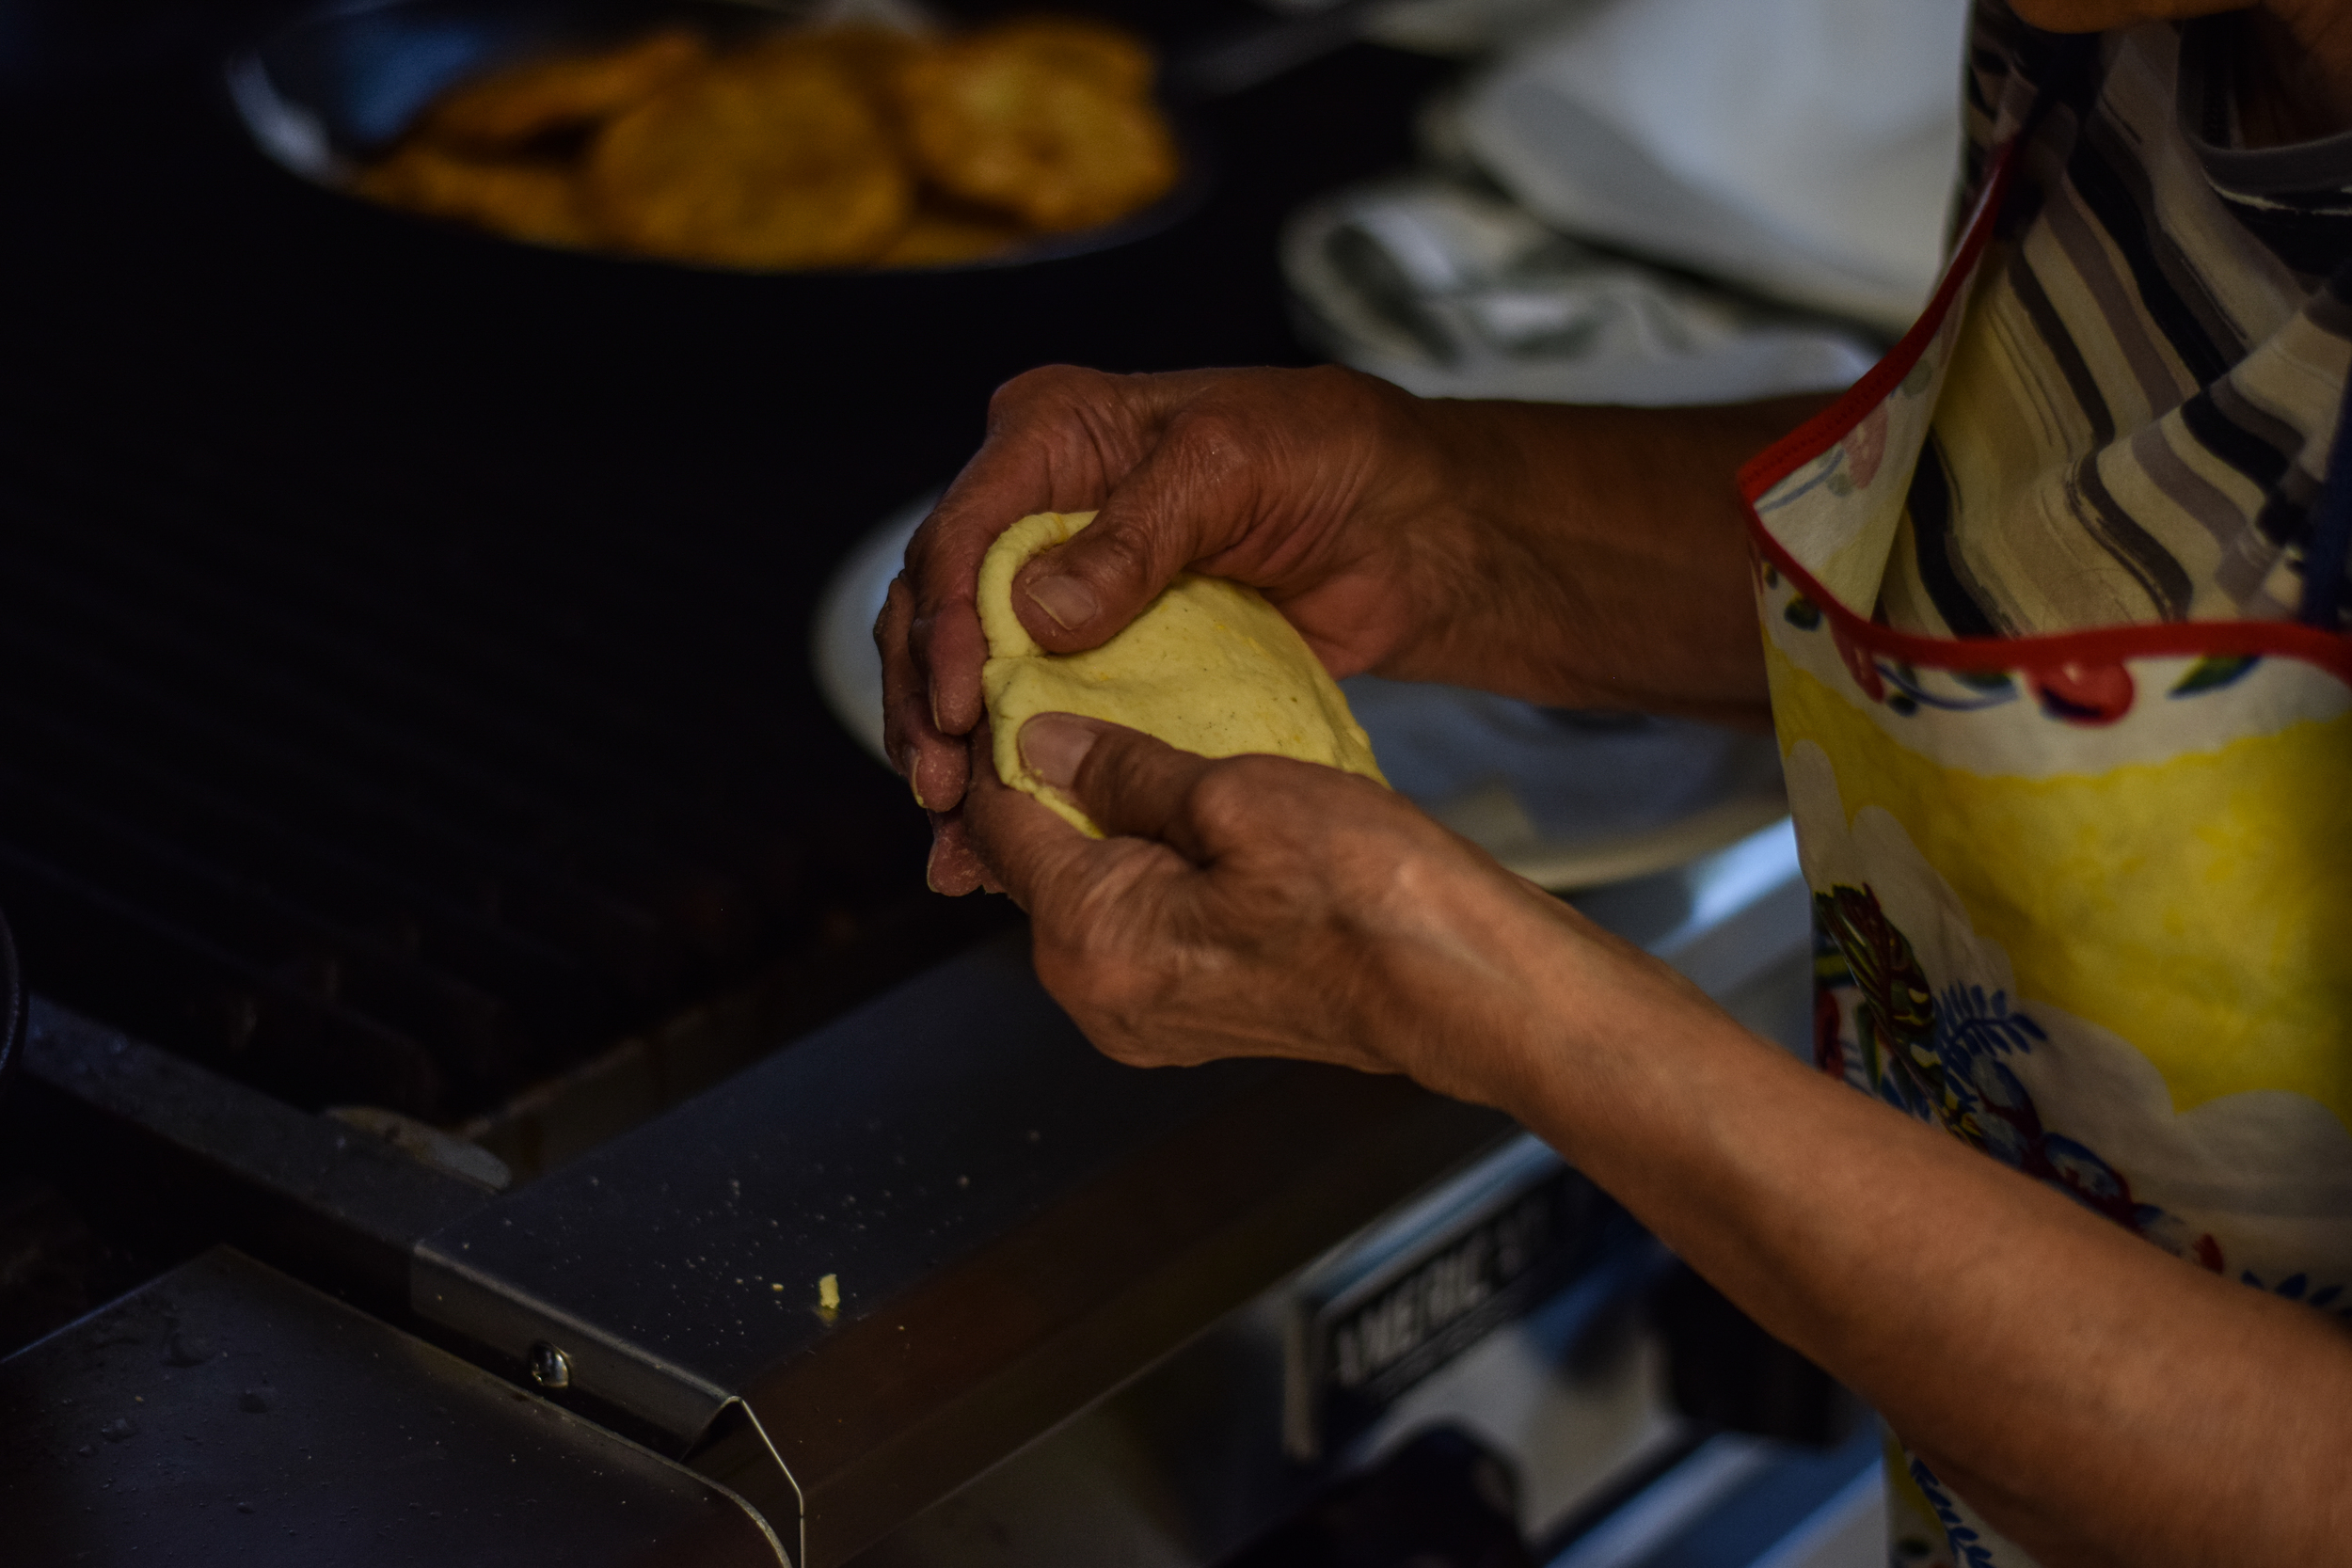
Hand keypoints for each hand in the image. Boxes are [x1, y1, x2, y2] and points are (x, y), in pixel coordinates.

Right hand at [877, 364, 1814, 892]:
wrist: (1417, 531)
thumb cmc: (1338, 461)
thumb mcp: (1237, 469)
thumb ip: (1136, 539)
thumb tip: (1038, 613)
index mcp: (1053, 436)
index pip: (960, 536)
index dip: (947, 630)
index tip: (960, 710)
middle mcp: (1040, 509)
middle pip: (939, 611)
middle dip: (927, 704)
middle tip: (939, 788)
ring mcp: (1064, 586)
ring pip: (972, 672)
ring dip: (952, 752)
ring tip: (950, 834)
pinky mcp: (1104, 653)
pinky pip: (1035, 712)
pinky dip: (1010, 772)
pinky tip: (985, 841)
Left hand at [962, 710, 1682, 1105]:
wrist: (1474, 992)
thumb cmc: (1374, 897)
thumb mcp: (1238, 796)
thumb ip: (1124, 770)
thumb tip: (1038, 742)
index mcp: (1092, 942)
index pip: (997, 822)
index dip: (1002, 736)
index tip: (1027, 671)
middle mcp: (1098, 996)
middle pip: (1034, 860)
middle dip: (1051, 777)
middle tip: (1087, 690)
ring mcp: (1143, 1017)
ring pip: (1086, 888)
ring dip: (1103, 816)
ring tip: (1142, 738)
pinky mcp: (1192, 1016)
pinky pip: (1135, 920)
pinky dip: (1144, 860)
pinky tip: (1184, 806)